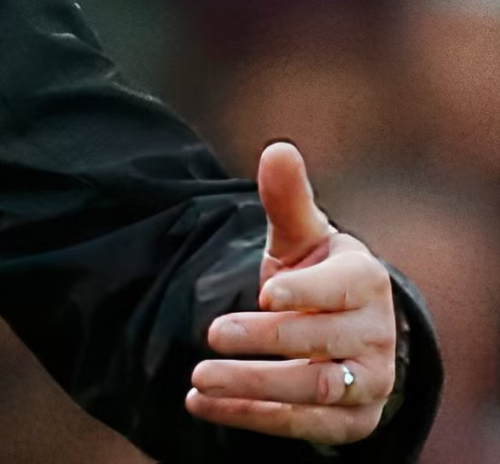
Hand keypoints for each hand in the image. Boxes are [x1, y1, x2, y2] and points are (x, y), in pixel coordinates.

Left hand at [184, 142, 398, 444]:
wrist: (342, 334)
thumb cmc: (315, 275)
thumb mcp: (300, 238)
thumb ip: (286, 200)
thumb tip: (277, 149)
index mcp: (364, 281)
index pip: (345, 287)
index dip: (308, 291)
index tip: (266, 291)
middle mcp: (375, 334)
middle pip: (324, 343)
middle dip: (267, 340)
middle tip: (212, 333)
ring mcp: (369, 381)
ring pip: (316, 389)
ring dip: (255, 386)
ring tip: (199, 378)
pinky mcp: (351, 420)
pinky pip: (304, 425)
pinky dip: (252, 416)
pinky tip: (202, 404)